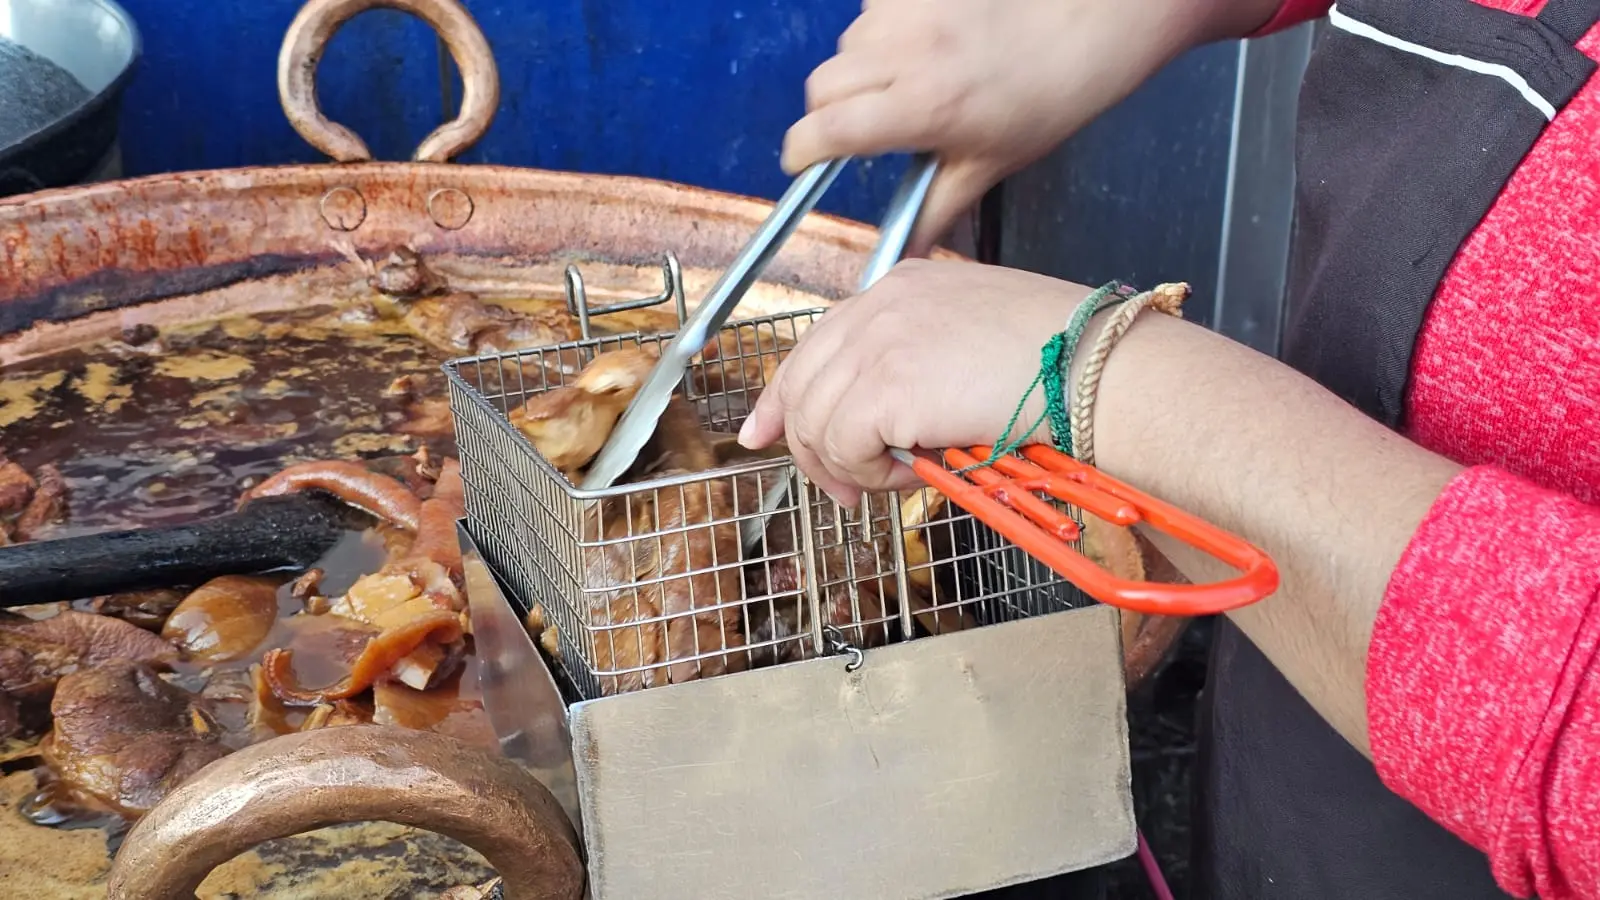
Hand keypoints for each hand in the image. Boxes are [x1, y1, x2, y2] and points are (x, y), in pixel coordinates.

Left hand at [738, 259, 1091, 503]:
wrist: (1100, 370)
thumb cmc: (1066, 364)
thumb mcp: (980, 340)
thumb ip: (926, 361)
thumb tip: (892, 423)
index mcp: (905, 283)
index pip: (820, 340)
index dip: (784, 394)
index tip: (766, 432)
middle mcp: (883, 303)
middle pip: (804, 382)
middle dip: (808, 446)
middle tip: (842, 491)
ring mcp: (881, 340)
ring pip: (818, 422)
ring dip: (853, 466)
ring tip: (902, 480)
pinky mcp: (886, 384)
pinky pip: (843, 445)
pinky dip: (868, 473)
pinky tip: (910, 475)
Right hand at [782, 0, 1272, 255]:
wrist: (1082, 28)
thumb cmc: (1043, 100)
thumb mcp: (987, 168)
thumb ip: (932, 214)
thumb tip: (899, 260)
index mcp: (923, 107)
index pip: (829, 130)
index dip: (802, 151)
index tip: (802, 163)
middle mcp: (908, 54)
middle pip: (823, 86)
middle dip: (827, 112)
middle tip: (855, 128)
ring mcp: (911, 12)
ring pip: (846, 46)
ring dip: (858, 68)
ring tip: (900, 81)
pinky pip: (871, 10)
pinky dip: (880, 30)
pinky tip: (915, 45)